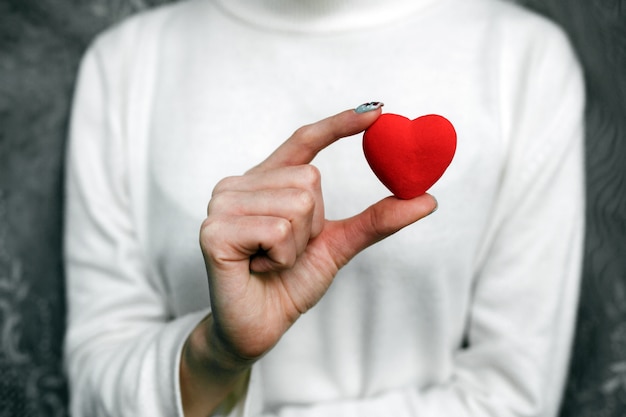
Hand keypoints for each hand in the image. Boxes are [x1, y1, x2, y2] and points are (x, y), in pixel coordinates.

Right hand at [200, 107, 436, 362]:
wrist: (259, 327)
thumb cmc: (291, 283)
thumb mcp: (338, 245)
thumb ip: (376, 220)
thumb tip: (428, 199)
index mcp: (266, 181)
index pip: (303, 141)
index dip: (339, 124)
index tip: (378, 110)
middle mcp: (239, 184)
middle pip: (309, 180)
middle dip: (313, 226)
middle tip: (285, 251)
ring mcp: (222, 204)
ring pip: (297, 205)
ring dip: (296, 246)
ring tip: (270, 261)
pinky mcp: (214, 231)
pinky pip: (277, 230)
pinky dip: (281, 258)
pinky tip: (258, 268)